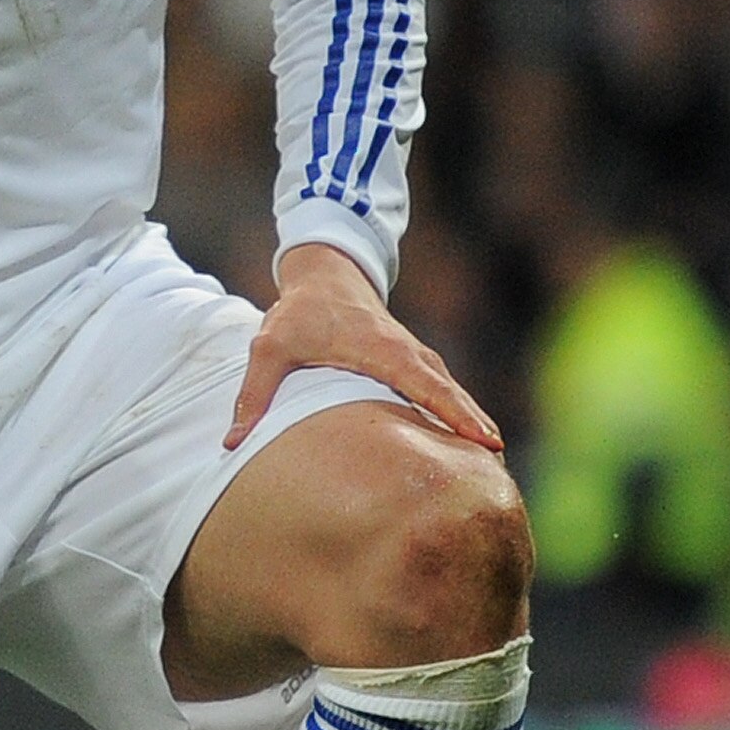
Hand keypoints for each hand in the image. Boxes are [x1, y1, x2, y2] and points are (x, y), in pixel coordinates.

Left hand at [225, 241, 500, 452]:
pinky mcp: (412, 359)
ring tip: (491, 454)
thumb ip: (253, 395)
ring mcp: (414, 354)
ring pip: (449, 389)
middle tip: (498, 456)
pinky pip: (441, 387)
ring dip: (469, 416)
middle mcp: (407, 352)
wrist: (325, 273)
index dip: (454, 411)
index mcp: (381, 350)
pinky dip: (456, 407)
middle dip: (474, 420)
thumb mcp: (269, 349)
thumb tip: (231, 444)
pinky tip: (467, 435)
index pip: (426, 385)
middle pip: (448, 390)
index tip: (483, 437)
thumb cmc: (298, 313)